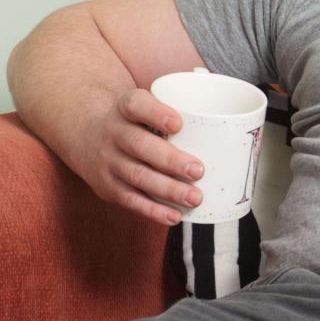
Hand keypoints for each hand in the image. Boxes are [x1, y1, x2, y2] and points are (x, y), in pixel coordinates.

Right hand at [80, 88, 203, 224]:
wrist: (87, 135)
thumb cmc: (135, 121)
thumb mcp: (146, 104)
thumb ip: (180, 107)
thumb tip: (232, 117)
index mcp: (126, 107)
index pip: (137, 105)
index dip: (156, 113)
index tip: (179, 123)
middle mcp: (113, 132)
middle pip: (139, 145)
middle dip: (170, 160)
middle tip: (199, 170)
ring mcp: (108, 161)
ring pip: (137, 176)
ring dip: (168, 189)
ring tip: (195, 197)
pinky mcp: (107, 186)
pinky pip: (130, 200)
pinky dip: (153, 210)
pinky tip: (175, 216)